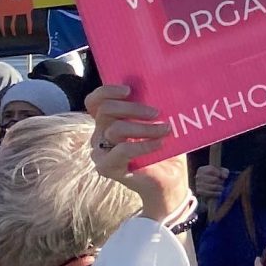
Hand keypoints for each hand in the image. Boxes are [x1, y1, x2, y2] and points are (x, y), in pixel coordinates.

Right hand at [86, 85, 190, 222]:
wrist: (170, 180)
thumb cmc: (166, 148)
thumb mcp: (160, 122)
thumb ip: (154, 106)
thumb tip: (165, 85)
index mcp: (109, 120)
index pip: (95, 101)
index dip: (107, 91)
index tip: (129, 89)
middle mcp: (100, 134)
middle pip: (106, 110)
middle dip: (133, 107)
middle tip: (157, 112)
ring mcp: (101, 151)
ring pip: (115, 128)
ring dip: (144, 127)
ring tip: (166, 129)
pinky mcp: (107, 167)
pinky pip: (122, 150)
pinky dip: (143, 144)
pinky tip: (160, 144)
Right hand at [192, 164, 228, 204]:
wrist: (209, 187)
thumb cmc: (216, 177)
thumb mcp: (221, 172)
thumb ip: (224, 172)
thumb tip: (225, 176)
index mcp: (201, 169)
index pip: (211, 170)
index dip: (219, 173)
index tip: (221, 176)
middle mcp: (198, 176)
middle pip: (214, 179)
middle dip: (221, 182)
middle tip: (222, 183)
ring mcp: (197, 184)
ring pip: (213, 187)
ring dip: (220, 188)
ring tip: (221, 188)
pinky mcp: (199, 191)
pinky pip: (210, 193)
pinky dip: (216, 193)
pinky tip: (219, 193)